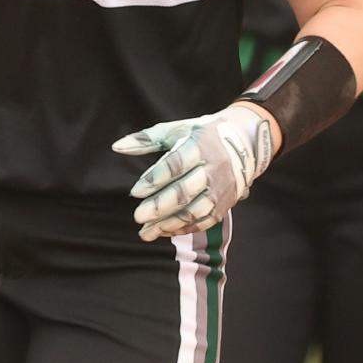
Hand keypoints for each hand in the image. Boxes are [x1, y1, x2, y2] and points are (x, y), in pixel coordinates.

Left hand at [112, 104, 275, 241]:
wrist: (246, 143)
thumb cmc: (202, 135)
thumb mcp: (177, 130)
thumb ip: (146, 140)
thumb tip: (116, 147)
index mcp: (199, 145)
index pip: (175, 164)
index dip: (155, 179)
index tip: (135, 191)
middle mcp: (213, 168)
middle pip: (184, 191)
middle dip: (159, 206)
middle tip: (137, 216)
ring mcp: (221, 188)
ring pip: (194, 210)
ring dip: (169, 223)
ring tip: (145, 232)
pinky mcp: (226, 203)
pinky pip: (204, 220)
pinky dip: (184, 228)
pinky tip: (164, 231)